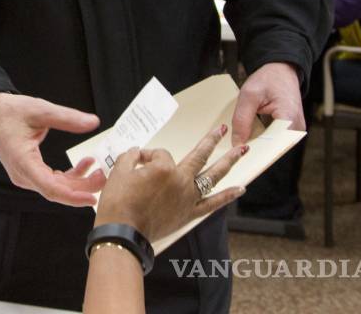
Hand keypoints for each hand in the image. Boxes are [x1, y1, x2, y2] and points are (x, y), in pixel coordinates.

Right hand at [0, 92, 105, 205]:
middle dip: (83, 187)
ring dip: (79, 182)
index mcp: (23, 161)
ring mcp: (26, 176)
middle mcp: (23, 174)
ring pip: (57, 188)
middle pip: (57, 191)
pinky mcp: (30, 173)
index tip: (93, 198)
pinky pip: (53, 181)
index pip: (50, 188)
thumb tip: (93, 122)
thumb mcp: (40, 110)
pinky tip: (85, 164)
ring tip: (99, 170)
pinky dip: (70, 176)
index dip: (73, 196)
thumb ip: (67, 118)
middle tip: (105, 176)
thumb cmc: (10, 112)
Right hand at [94, 125, 246, 242]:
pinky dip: (227, 196)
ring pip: (212, 176)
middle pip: (199, 155)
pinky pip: (213, 203)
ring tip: (241, 150)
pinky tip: (240, 189)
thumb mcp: (118, 172)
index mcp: (163, 168)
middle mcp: (180, 180)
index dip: (147, 155)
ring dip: (228, 162)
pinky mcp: (189, 213)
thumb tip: (136, 153)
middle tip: (220, 129)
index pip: (159, 154)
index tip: (137, 161)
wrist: (123, 231)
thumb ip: (130, 157)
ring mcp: (188, 197)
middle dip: (210, 140)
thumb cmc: (118, 202)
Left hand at [231, 62, 303, 145]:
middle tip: (233, 152)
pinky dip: (260, 140)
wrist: (281, 71)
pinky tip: (246, 140)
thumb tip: (237, 143)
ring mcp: (294, 130)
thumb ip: (242, 119)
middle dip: (253, 150)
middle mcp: (296, 128)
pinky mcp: (288, 130)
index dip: (255, 152)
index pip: (272, 145)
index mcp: (289, 118)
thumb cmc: (268, 79)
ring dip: (256, 146)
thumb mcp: (249, 95)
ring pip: (272, 145)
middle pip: (272, 147)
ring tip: (238, 146)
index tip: (238, 156)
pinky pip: (273, 140)